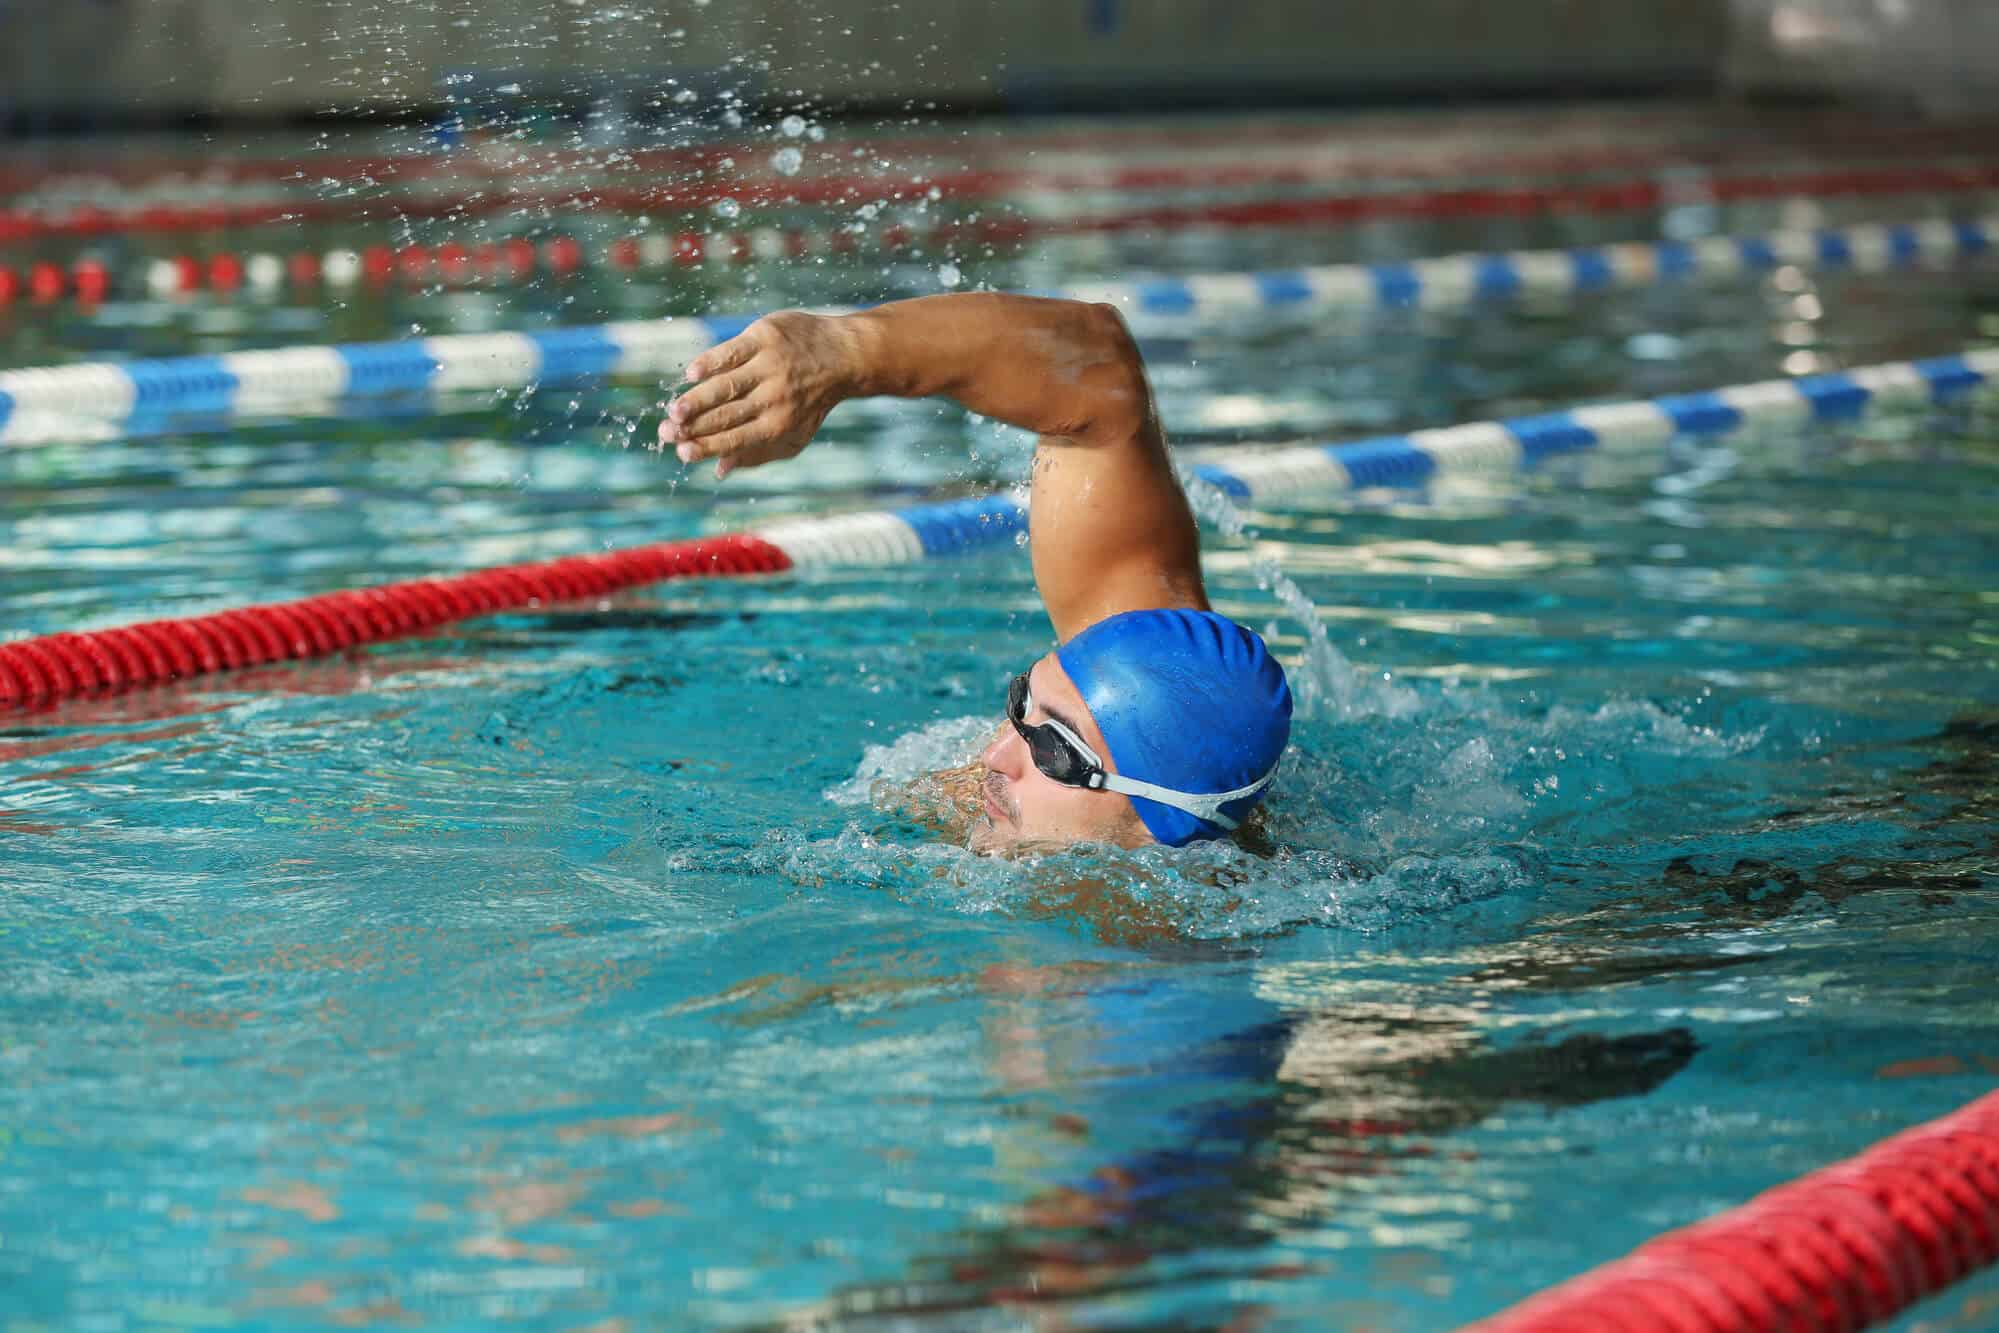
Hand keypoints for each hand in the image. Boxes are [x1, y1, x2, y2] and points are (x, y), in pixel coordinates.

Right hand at [657, 311, 859, 478]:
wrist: (842, 356)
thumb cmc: (809, 402)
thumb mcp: (791, 435)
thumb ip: (755, 454)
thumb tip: (718, 471)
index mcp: (778, 425)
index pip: (735, 439)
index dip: (707, 447)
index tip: (681, 452)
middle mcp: (775, 398)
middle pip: (726, 415)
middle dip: (693, 426)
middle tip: (666, 432)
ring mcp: (770, 366)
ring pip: (726, 386)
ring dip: (697, 399)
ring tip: (673, 411)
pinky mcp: (765, 338)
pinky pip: (732, 351)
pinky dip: (711, 362)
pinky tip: (691, 374)